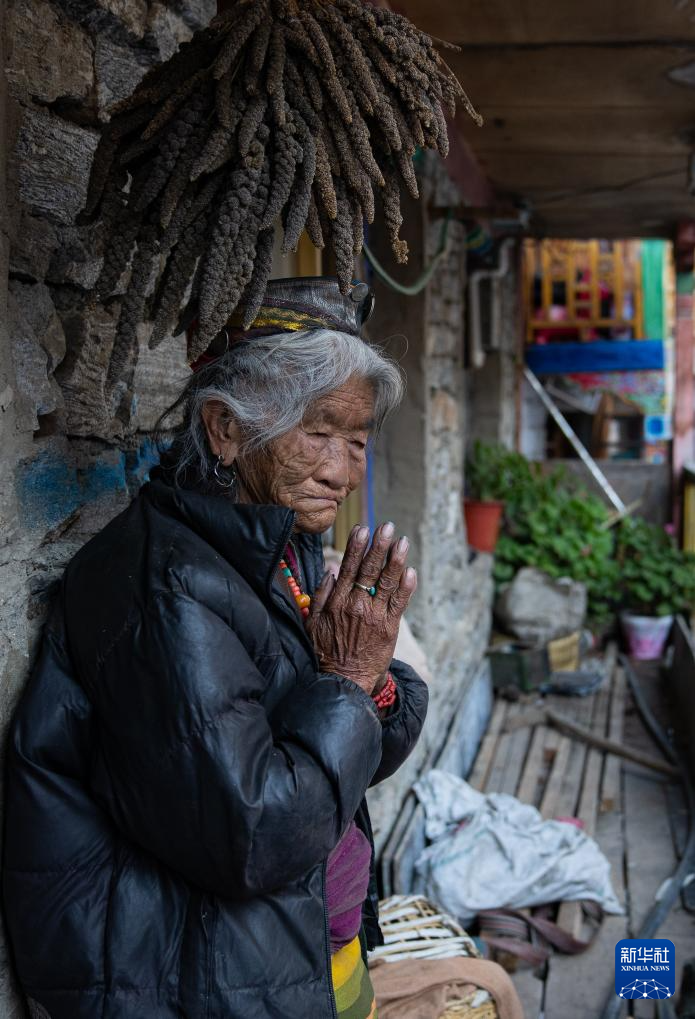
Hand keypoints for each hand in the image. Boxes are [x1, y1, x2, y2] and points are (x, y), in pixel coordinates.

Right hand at [306, 522, 417, 695]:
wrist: (344, 679)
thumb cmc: (327, 651)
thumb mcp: (313, 623)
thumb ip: (319, 596)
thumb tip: (329, 572)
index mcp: (337, 601)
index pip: (348, 567)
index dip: (356, 547)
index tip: (362, 529)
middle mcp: (356, 604)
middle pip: (369, 569)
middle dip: (378, 545)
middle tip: (386, 527)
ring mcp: (374, 615)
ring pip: (387, 582)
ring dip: (395, 560)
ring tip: (402, 541)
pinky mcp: (389, 627)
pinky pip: (400, 603)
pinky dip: (406, 586)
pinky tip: (410, 571)